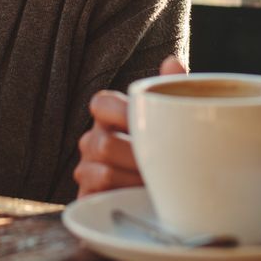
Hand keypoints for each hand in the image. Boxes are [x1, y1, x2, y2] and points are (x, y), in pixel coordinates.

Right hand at [75, 54, 186, 197]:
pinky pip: (98, 194)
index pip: (101, 103)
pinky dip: (124, 196)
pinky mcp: (87, 196)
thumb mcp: (171, 122)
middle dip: (138, 157)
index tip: (149, 126)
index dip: (122, 113)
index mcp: (110, 116)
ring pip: (103, 171)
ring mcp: (87, 169)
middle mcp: (93, 140)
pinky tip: (144, 198)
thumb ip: (170, 92)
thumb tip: (172, 61)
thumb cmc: (167, 153)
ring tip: (160, 183)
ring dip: (134, 179)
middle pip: (103, 143)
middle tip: (167, 164)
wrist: (165, 199)